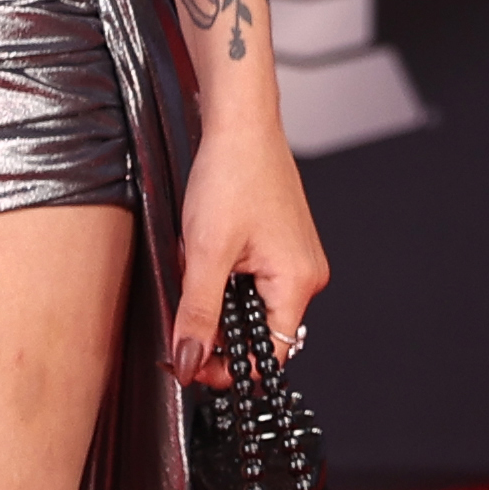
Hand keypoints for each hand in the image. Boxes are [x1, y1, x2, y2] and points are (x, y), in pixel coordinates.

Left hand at [167, 117, 326, 392]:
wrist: (240, 121)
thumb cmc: (233, 173)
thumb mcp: (205, 253)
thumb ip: (198, 314)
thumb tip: (191, 361)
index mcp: (298, 282)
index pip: (269, 356)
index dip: (228, 368)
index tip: (191, 364)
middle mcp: (305, 274)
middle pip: (260, 332)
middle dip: (217, 327)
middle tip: (183, 315)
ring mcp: (294, 258)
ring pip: (250, 304)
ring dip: (217, 299)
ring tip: (195, 269)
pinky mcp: (280, 243)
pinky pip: (251, 279)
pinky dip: (224, 276)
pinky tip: (206, 253)